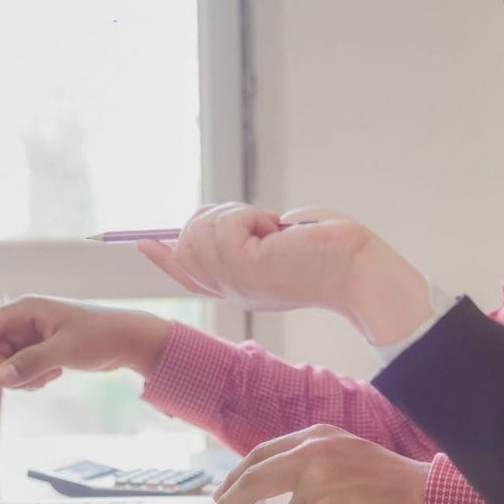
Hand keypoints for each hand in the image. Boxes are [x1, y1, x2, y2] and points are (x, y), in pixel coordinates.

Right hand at [0, 296, 172, 387]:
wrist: (126, 341)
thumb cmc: (101, 335)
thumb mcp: (67, 350)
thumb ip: (32, 364)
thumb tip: (3, 378)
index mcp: (22, 310)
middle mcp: (19, 322)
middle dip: (7, 372)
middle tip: (41, 371)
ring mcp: (25, 338)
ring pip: (0, 369)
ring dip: (22, 378)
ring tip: (53, 371)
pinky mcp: (33, 352)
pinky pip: (15, 374)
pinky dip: (31, 380)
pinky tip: (55, 373)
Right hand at [138, 203, 432, 344]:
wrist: (361, 271)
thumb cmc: (336, 251)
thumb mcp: (284, 239)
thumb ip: (251, 235)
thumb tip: (223, 218)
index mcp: (241, 287)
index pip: (189, 276)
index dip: (164, 258)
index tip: (142, 243)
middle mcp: (232, 291)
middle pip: (186, 243)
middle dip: (217, 214)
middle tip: (262, 222)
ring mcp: (233, 282)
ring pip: (198, 230)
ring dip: (236, 213)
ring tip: (272, 230)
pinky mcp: (242, 268)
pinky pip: (224, 223)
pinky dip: (250, 215)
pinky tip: (275, 232)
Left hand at [204, 424, 429, 503]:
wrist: (430, 500)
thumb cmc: (396, 486)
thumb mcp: (349, 455)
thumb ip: (314, 463)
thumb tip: (282, 487)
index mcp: (318, 435)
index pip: (264, 453)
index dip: (239, 474)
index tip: (222, 492)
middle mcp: (313, 451)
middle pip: (254, 476)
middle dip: (229, 500)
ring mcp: (316, 480)